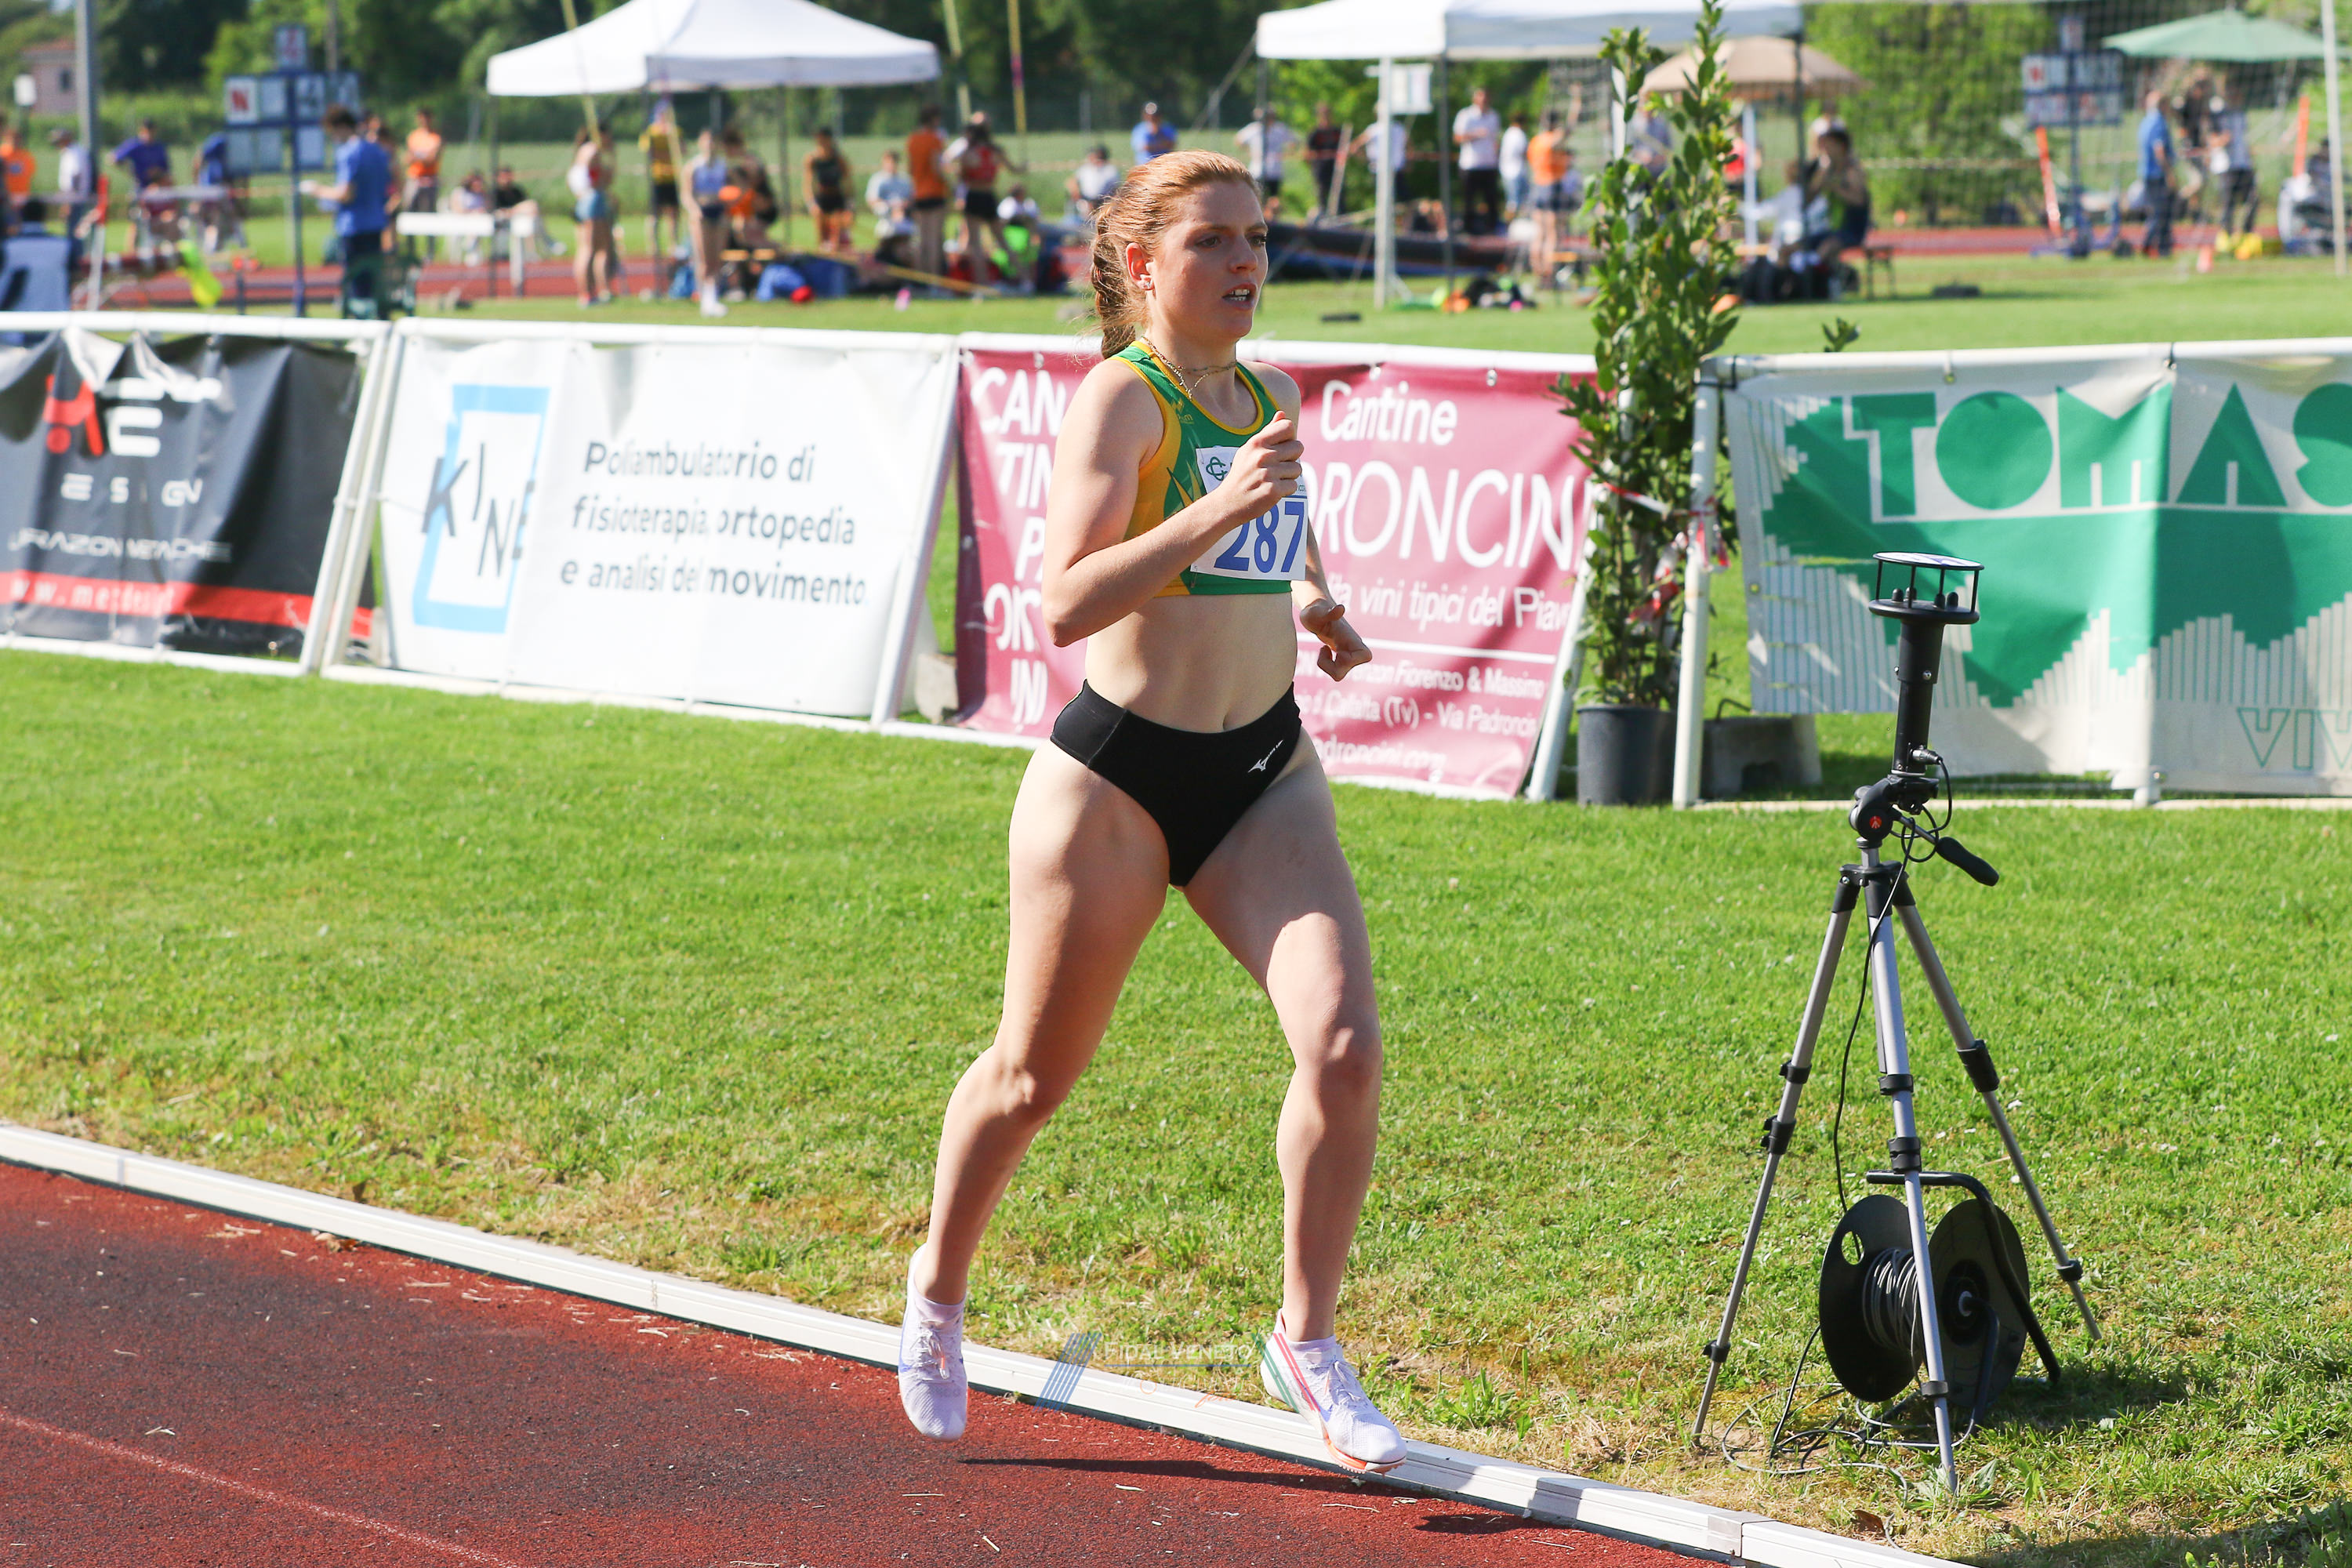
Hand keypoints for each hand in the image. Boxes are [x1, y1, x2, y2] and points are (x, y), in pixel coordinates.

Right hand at [1208, 414, 1302, 532]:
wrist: (1227, 503)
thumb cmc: (1241, 474)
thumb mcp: (1249, 450)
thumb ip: (1268, 432)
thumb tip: (1282, 414)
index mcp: (1257, 442)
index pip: (1288, 426)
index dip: (1289, 437)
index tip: (1280, 448)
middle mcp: (1262, 455)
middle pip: (1298, 447)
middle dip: (1292, 458)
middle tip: (1277, 467)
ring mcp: (1268, 473)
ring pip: (1297, 468)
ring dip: (1289, 476)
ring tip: (1272, 480)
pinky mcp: (1272, 491)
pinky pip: (1293, 486)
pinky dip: (1286, 490)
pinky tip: (1272, 491)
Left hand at [1299, 596, 1369, 681]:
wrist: (1313, 609)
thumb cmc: (1314, 611)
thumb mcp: (1315, 613)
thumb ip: (1328, 612)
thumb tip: (1341, 608)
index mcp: (1350, 637)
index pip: (1365, 656)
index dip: (1349, 661)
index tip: (1335, 650)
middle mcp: (1352, 646)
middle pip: (1349, 669)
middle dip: (1334, 667)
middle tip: (1325, 649)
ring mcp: (1348, 651)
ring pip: (1340, 673)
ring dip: (1327, 666)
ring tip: (1323, 649)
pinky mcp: (1341, 655)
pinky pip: (1336, 671)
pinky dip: (1327, 665)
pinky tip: (1324, 651)